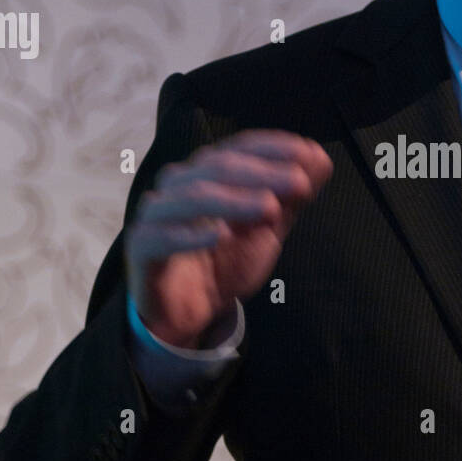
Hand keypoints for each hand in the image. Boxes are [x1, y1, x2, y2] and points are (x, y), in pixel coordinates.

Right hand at [124, 130, 332, 346]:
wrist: (190, 311)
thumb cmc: (225, 261)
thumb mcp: (268, 229)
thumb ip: (291, 197)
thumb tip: (320, 158)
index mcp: (206, 173)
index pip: (238, 148)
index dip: (273, 148)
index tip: (309, 155)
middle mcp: (178, 185)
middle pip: (218, 168)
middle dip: (263, 173)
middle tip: (299, 183)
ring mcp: (156, 214)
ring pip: (193, 197)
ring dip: (235, 201)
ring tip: (271, 208)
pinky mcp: (142, 247)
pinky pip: (162, 237)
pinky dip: (192, 235)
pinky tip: (220, 236)